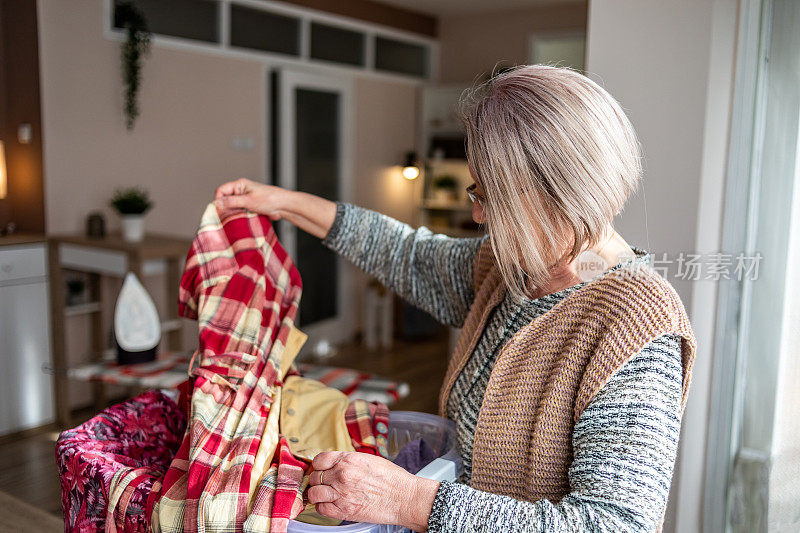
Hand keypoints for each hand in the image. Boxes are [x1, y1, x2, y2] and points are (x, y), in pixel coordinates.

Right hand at [214, 178, 289, 219]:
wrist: (283, 206)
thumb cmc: (269, 199)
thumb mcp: (248, 201)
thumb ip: (231, 202)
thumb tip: (217, 203)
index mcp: (239, 185)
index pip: (221, 191)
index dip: (218, 200)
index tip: (219, 211)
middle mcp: (241, 191)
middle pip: (225, 199)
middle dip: (225, 208)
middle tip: (226, 217)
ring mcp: (245, 199)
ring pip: (232, 207)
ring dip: (232, 213)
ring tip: (235, 219)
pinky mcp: (250, 206)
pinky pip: (239, 211)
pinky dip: (238, 216)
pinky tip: (240, 220)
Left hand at [307, 451, 439, 531]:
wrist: (404, 498)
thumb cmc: (392, 479)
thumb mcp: (369, 460)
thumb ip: (349, 461)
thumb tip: (335, 464)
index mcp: (348, 459)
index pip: (319, 460)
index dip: (318, 466)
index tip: (319, 470)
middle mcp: (342, 475)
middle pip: (314, 477)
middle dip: (317, 480)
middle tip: (324, 484)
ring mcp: (341, 493)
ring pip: (314, 493)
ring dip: (317, 494)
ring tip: (325, 495)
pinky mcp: (344, 510)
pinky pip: (321, 509)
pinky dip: (323, 507)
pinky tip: (331, 505)